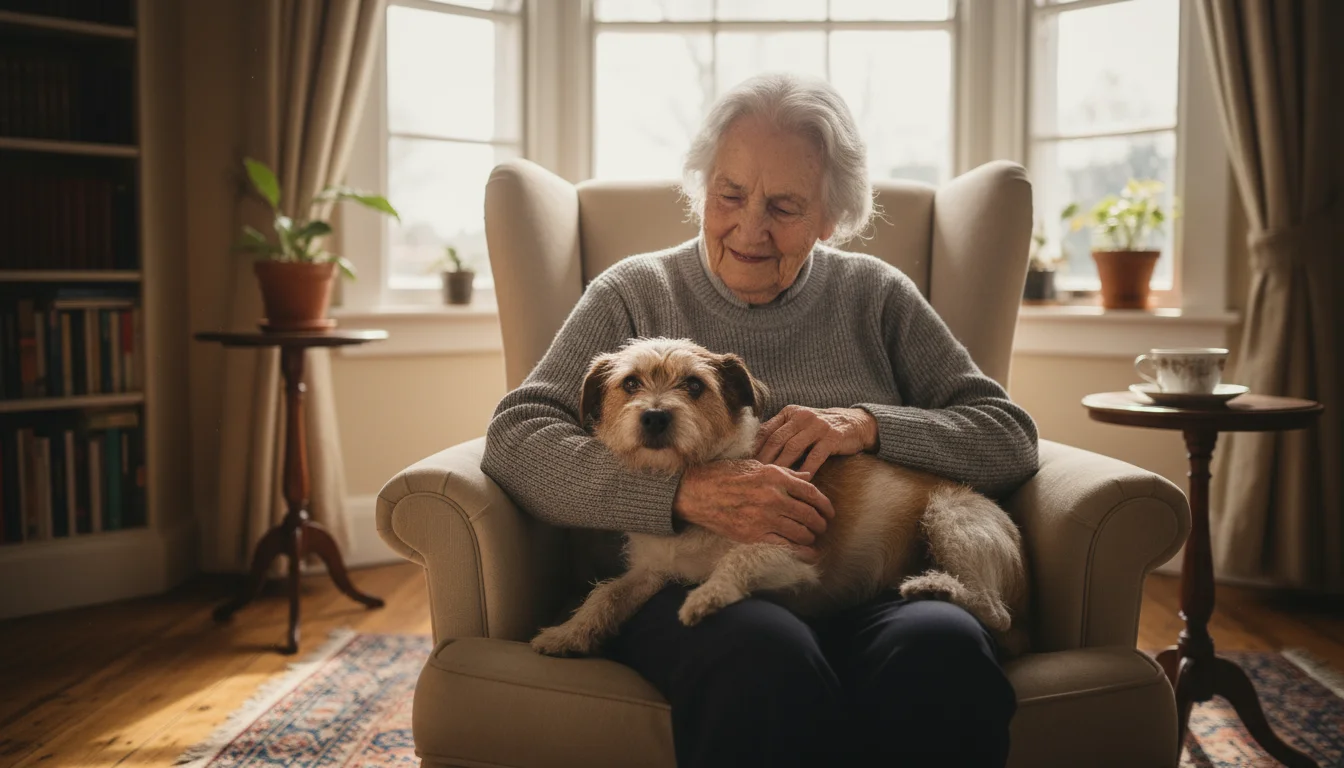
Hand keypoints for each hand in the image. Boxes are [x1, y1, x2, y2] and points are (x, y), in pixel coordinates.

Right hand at [672, 459, 835, 561]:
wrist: (695, 492)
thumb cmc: (723, 475)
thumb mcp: (756, 466)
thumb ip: (784, 474)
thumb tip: (807, 478)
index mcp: (775, 477)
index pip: (812, 493)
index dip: (825, 505)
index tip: (830, 512)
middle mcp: (773, 498)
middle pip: (810, 514)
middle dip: (821, 523)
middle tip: (822, 527)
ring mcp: (764, 518)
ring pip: (801, 532)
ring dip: (811, 537)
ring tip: (812, 538)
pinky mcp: (753, 535)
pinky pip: (785, 547)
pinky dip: (800, 552)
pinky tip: (807, 553)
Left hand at [754, 405, 878, 475]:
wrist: (854, 423)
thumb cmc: (820, 429)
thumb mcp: (799, 425)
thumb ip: (779, 434)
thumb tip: (752, 452)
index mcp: (789, 412)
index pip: (766, 430)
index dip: (754, 448)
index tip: (744, 465)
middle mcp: (801, 416)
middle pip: (776, 439)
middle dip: (763, 459)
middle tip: (754, 477)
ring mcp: (817, 425)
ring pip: (793, 448)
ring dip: (781, 466)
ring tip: (772, 482)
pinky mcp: (832, 437)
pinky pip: (815, 456)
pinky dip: (806, 470)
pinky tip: (799, 481)